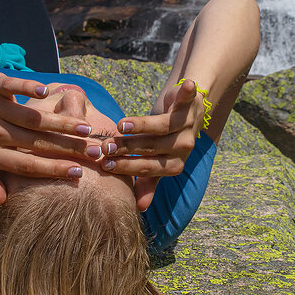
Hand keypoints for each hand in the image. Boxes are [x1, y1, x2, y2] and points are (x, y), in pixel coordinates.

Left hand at [0, 66, 93, 191]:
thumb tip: (3, 202)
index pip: (26, 165)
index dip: (53, 169)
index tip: (79, 173)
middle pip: (36, 142)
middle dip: (68, 147)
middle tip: (95, 151)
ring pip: (31, 118)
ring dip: (60, 122)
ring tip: (85, 127)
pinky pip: (12, 86)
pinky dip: (27, 87)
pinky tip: (46, 91)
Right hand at [97, 79, 205, 210]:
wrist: (190, 112)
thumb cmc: (166, 138)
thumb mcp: (156, 159)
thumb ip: (148, 180)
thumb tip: (139, 208)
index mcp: (174, 165)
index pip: (147, 168)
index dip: (126, 167)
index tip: (104, 165)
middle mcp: (183, 148)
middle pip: (151, 148)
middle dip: (126, 148)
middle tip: (105, 147)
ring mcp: (187, 126)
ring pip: (162, 128)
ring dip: (141, 126)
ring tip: (121, 126)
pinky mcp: (189, 105)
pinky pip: (187, 101)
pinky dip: (187, 93)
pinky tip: (187, 85)